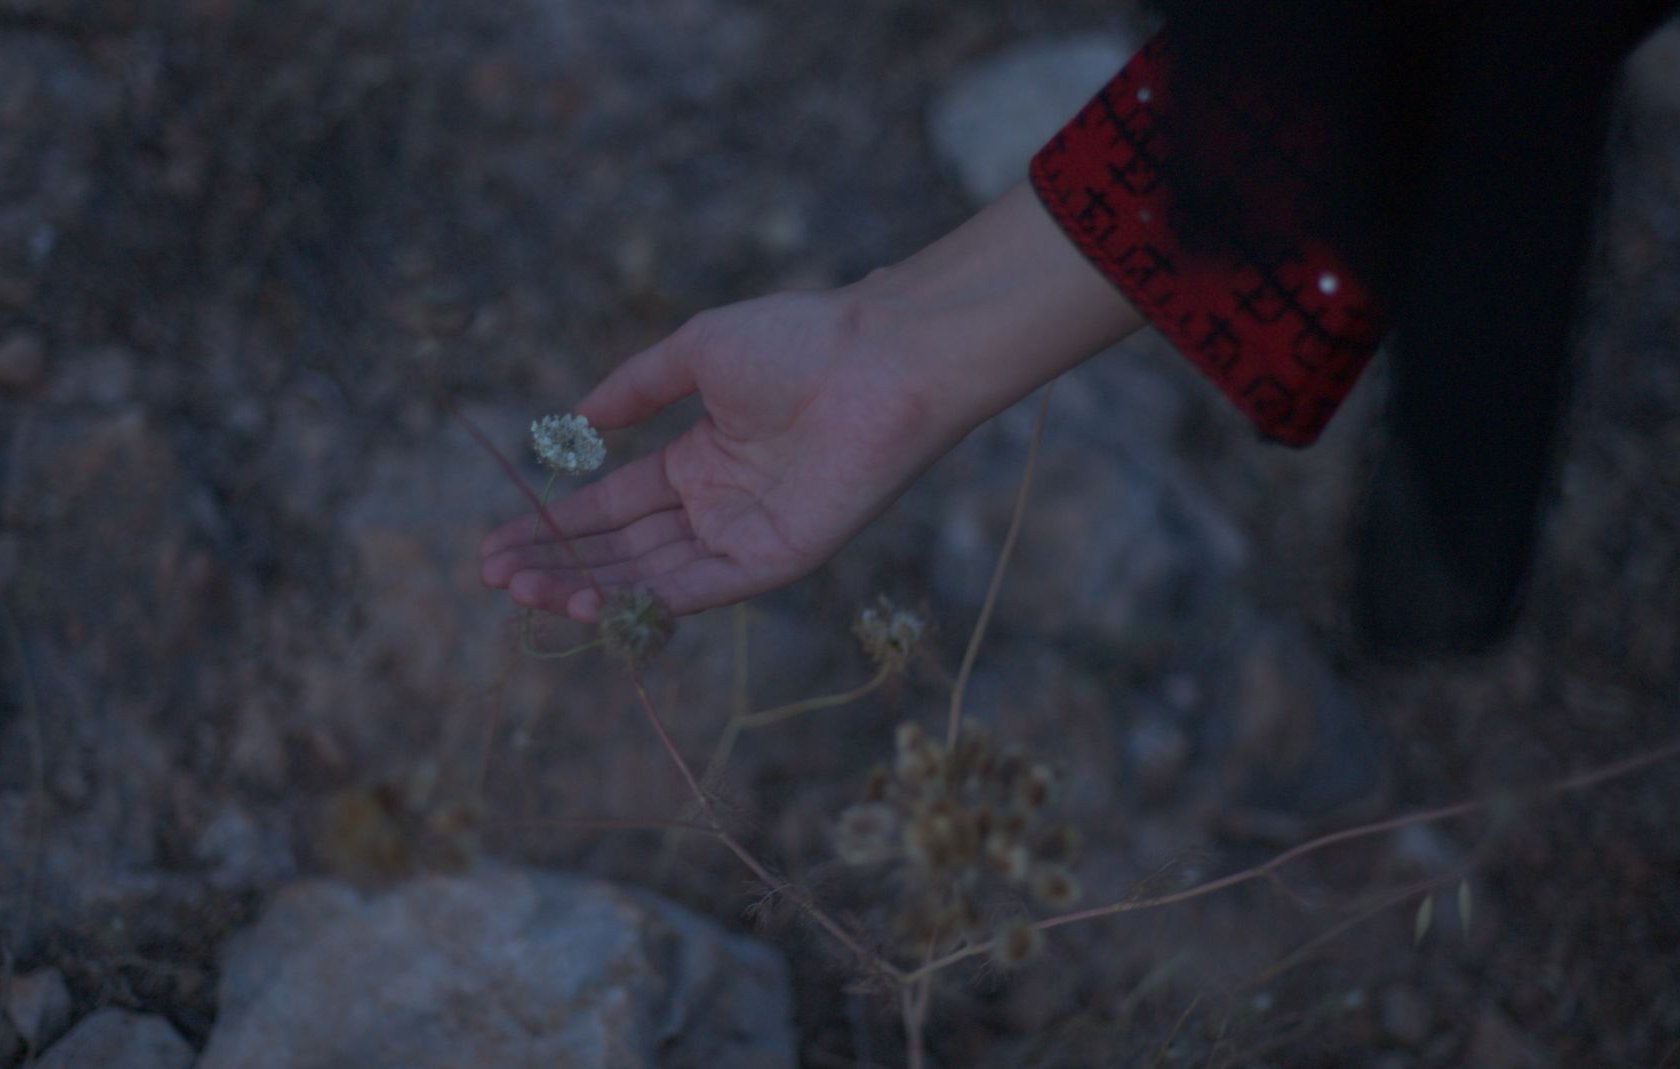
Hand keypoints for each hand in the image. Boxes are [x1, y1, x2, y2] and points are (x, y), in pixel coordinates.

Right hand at [479, 289, 944, 620]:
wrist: (879, 356)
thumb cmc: (799, 340)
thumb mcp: (697, 353)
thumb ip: (637, 389)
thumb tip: (579, 418)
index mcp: (700, 462)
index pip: (613, 508)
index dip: (555, 527)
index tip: (495, 546)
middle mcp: (719, 507)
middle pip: (623, 550)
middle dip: (557, 564)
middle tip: (494, 578)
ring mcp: (746, 536)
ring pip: (653, 577)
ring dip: (586, 587)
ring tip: (524, 590)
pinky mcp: (778, 560)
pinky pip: (703, 589)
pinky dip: (648, 601)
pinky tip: (590, 599)